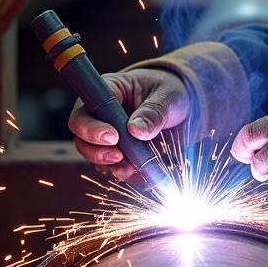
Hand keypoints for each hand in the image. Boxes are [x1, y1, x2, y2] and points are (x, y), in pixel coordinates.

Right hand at [68, 69, 190, 181]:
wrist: (185, 106)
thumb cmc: (171, 91)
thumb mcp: (168, 96)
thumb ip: (154, 112)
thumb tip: (136, 131)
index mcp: (108, 92)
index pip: (84, 112)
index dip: (91, 129)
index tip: (113, 137)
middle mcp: (102, 116)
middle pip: (82, 139)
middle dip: (98, 152)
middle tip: (119, 156)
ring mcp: (110, 138)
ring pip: (97, 158)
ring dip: (113, 167)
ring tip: (133, 166)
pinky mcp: (122, 154)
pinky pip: (118, 169)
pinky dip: (129, 174)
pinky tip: (144, 172)